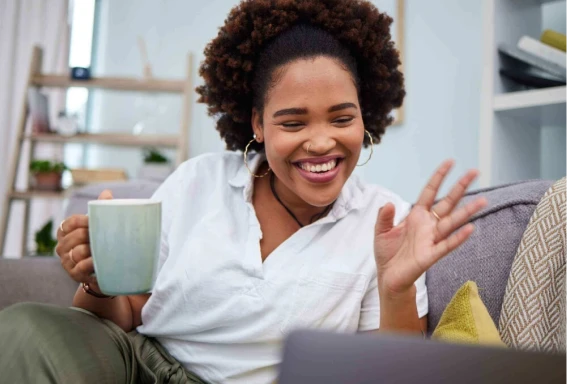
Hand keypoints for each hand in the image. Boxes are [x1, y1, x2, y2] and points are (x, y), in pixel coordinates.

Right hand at [55, 190, 112, 290]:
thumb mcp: (99, 225)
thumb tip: (107, 193)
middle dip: (91, 235)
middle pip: (76, 236)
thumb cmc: (99, 242)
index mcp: (65, 231)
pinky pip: (81, 266)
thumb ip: (101, 209)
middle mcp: (62, 246)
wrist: (103, 268)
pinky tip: (97, 261)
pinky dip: (90, 263)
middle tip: (105, 236)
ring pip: (78, 251)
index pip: (70, 222)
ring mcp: (66, 261)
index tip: (95, 221)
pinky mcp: (74, 274)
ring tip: (103, 248)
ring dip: (92, 249)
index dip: (84, 220)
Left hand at [374, 160, 486, 296]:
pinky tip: (471, 228)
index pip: (430, 192)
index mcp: (416, 216)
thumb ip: (384, 217)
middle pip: (447, 202)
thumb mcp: (381, 231)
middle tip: (475, 172)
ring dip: (467, 212)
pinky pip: (447, 245)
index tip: (450, 162)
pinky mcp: (431, 255)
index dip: (439, 177)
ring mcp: (432, 239)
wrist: (388, 276)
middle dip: (460, 187)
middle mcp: (428, 224)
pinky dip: (458, 237)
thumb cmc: (387, 253)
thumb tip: (388, 203)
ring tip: (483, 200)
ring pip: (452, 222)